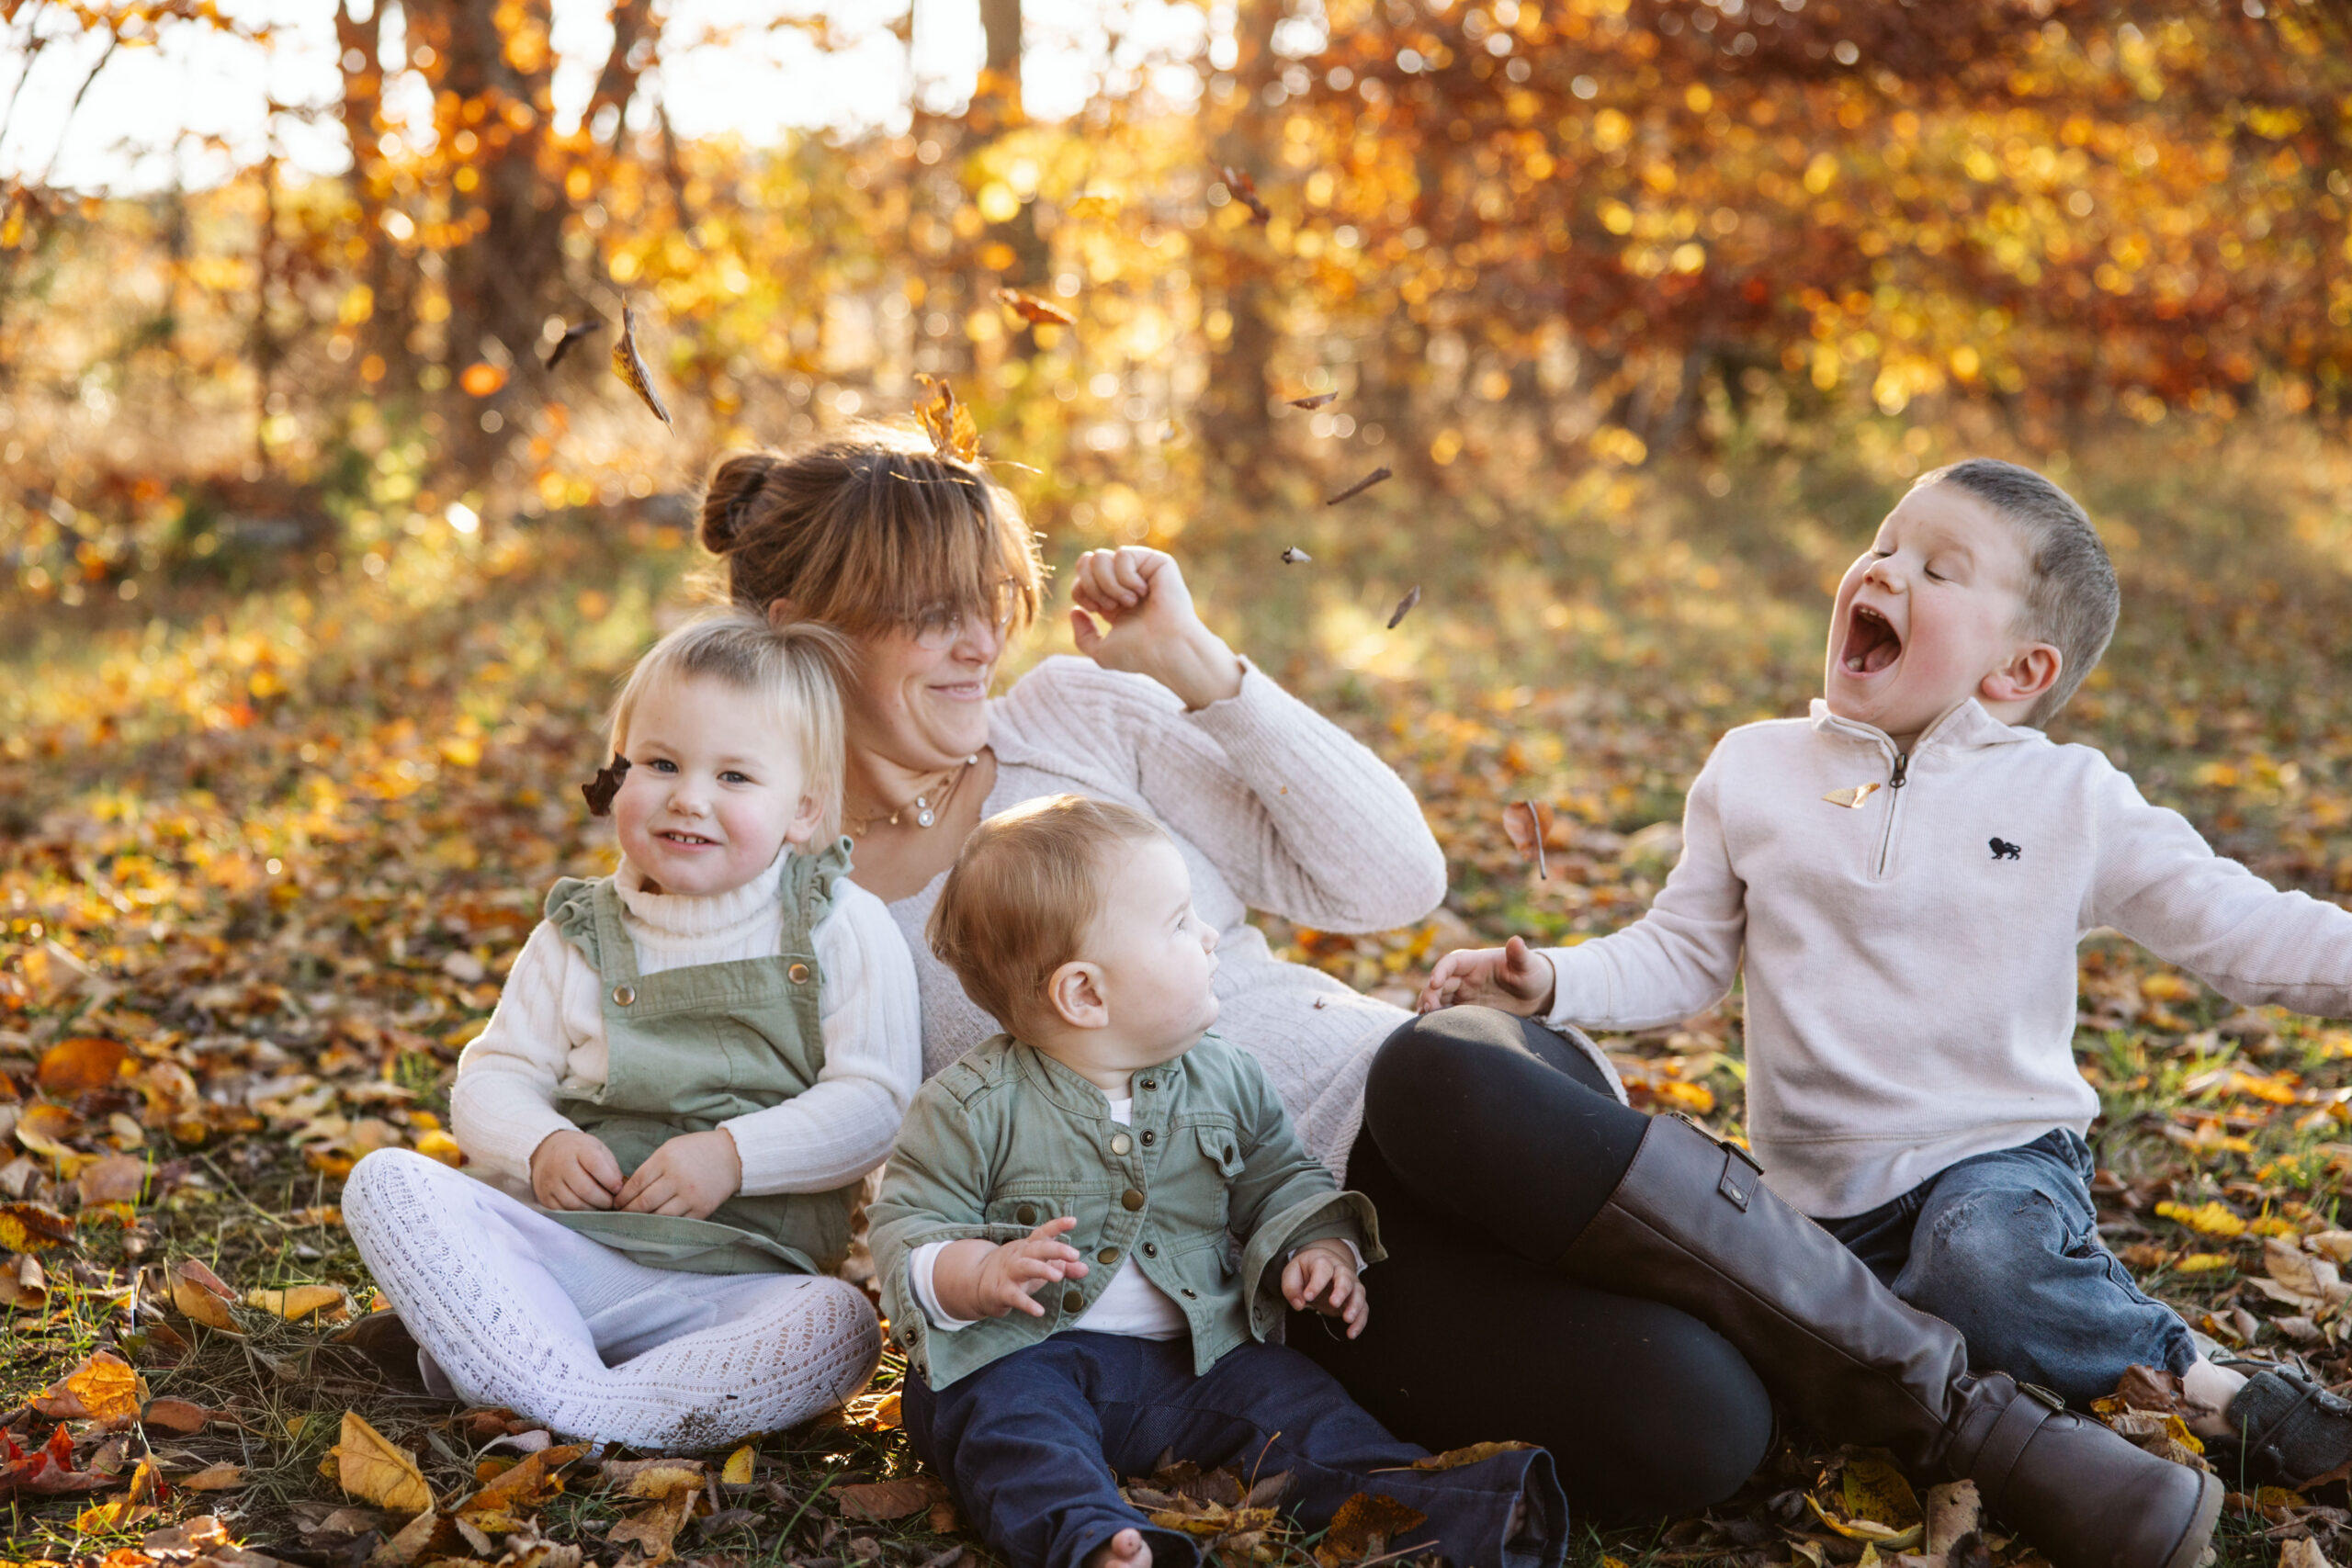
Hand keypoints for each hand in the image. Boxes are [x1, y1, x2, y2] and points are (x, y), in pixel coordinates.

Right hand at [530, 1129, 622, 1210]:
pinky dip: (578, 1214)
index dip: (610, 1180)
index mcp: (578, 1149)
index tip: (619, 1189)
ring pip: (574, 1203)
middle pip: (585, 1189)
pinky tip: (587, 1210)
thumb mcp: (597, 1148)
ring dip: (592, 1210)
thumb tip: (619, 1188)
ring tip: (601, 1208)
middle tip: (612, 1203)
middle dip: (603, 1200)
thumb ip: (610, 1166)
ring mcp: (551, 1182)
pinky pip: (563, 1211)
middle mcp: (561, 1165)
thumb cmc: (578, 1151)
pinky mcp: (544, 1197)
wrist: (546, 1150)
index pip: (596, 1165)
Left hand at [613, 1128, 741, 1218]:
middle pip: (644, 1203)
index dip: (622, 1197)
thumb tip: (628, 1191)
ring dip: (643, 1222)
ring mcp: (690, 1196)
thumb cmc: (696, 1150)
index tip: (615, 1204)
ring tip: (634, 1224)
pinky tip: (655, 1226)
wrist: (732, 1156)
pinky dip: (663, 1226)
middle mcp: (677, 1179)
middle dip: (628, 1212)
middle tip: (620, 1217)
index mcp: (666, 1160)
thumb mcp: (670, 1149)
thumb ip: (651, 1168)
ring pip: (658, 1217)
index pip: (636, 1184)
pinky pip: (676, 1223)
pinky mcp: (701, 1209)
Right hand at [936, 1217, 1089, 1320]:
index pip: (1043, 1233)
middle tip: (1074, 1254)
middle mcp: (1019, 1256)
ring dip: (1042, 1269)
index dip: (1057, 1226)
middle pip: (1038, 1248)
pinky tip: (1039, 1311)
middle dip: (1056, 1249)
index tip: (1073, 1221)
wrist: (977, 1283)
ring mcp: (1009, 1272)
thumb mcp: (1040, 1266)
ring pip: (1026, 1267)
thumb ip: (1064, 1267)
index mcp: (1028, 1247)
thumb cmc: (1016, 1273)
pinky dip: (1027, 1304)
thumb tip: (1085, 1268)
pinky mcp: (1001, 1291)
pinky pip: (1015, 1297)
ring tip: (1058, 1276)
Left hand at [1068, 547, 1244, 710]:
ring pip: (1100, 556)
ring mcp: (1141, 570)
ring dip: (1109, 584)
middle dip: (1091, 585)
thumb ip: (1082, 637)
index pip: (1080, 579)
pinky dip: (1127, 577)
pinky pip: (1123, 555)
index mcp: (1112, 600)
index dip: (1081, 591)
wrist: (1166, 649)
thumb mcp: (1101, 652)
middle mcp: (1125, 583)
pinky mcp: (1156, 562)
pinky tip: (1143, 591)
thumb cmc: (1139, 653)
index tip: (1098, 610)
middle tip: (1112, 606)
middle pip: (1086, 561)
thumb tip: (1075, 611)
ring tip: (1129, 601)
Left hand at [1282, 1239, 1367, 1336]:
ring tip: (1347, 1319)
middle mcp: (1340, 1271)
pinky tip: (1351, 1333)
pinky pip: (1363, 1308)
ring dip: (1355, 1305)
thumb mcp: (1292, 1274)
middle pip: (1345, 1277)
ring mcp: (1351, 1284)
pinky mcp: (1355, 1298)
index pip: (1323, 1268)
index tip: (1307, 1297)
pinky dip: (1360, 1321)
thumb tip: (1299, 1304)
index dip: (1316, 1283)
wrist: (1323, 1267)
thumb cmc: (1306, 1271)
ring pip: (1359, 1291)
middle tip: (1333, 1303)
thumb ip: (1291, 1287)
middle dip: (1341, 1290)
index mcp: (1322, 1262)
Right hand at [1418, 936, 1556, 1017]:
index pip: (1451, 962)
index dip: (1440, 970)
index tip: (1434, 982)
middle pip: (1439, 983)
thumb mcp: (1528, 965)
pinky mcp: (1466, 1011)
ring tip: (1425, 1021)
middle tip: (1427, 1009)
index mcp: (1474, 962)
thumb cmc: (1532, 973)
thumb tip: (1516, 940)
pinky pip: (1446, 1014)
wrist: (1536, 994)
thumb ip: (1520, 955)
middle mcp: (1464, 977)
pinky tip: (1433, 1030)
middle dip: (1430, 994)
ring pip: (1438, 999)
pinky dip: (1437, 1019)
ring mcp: (1463, 995)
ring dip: (1428, 1007)